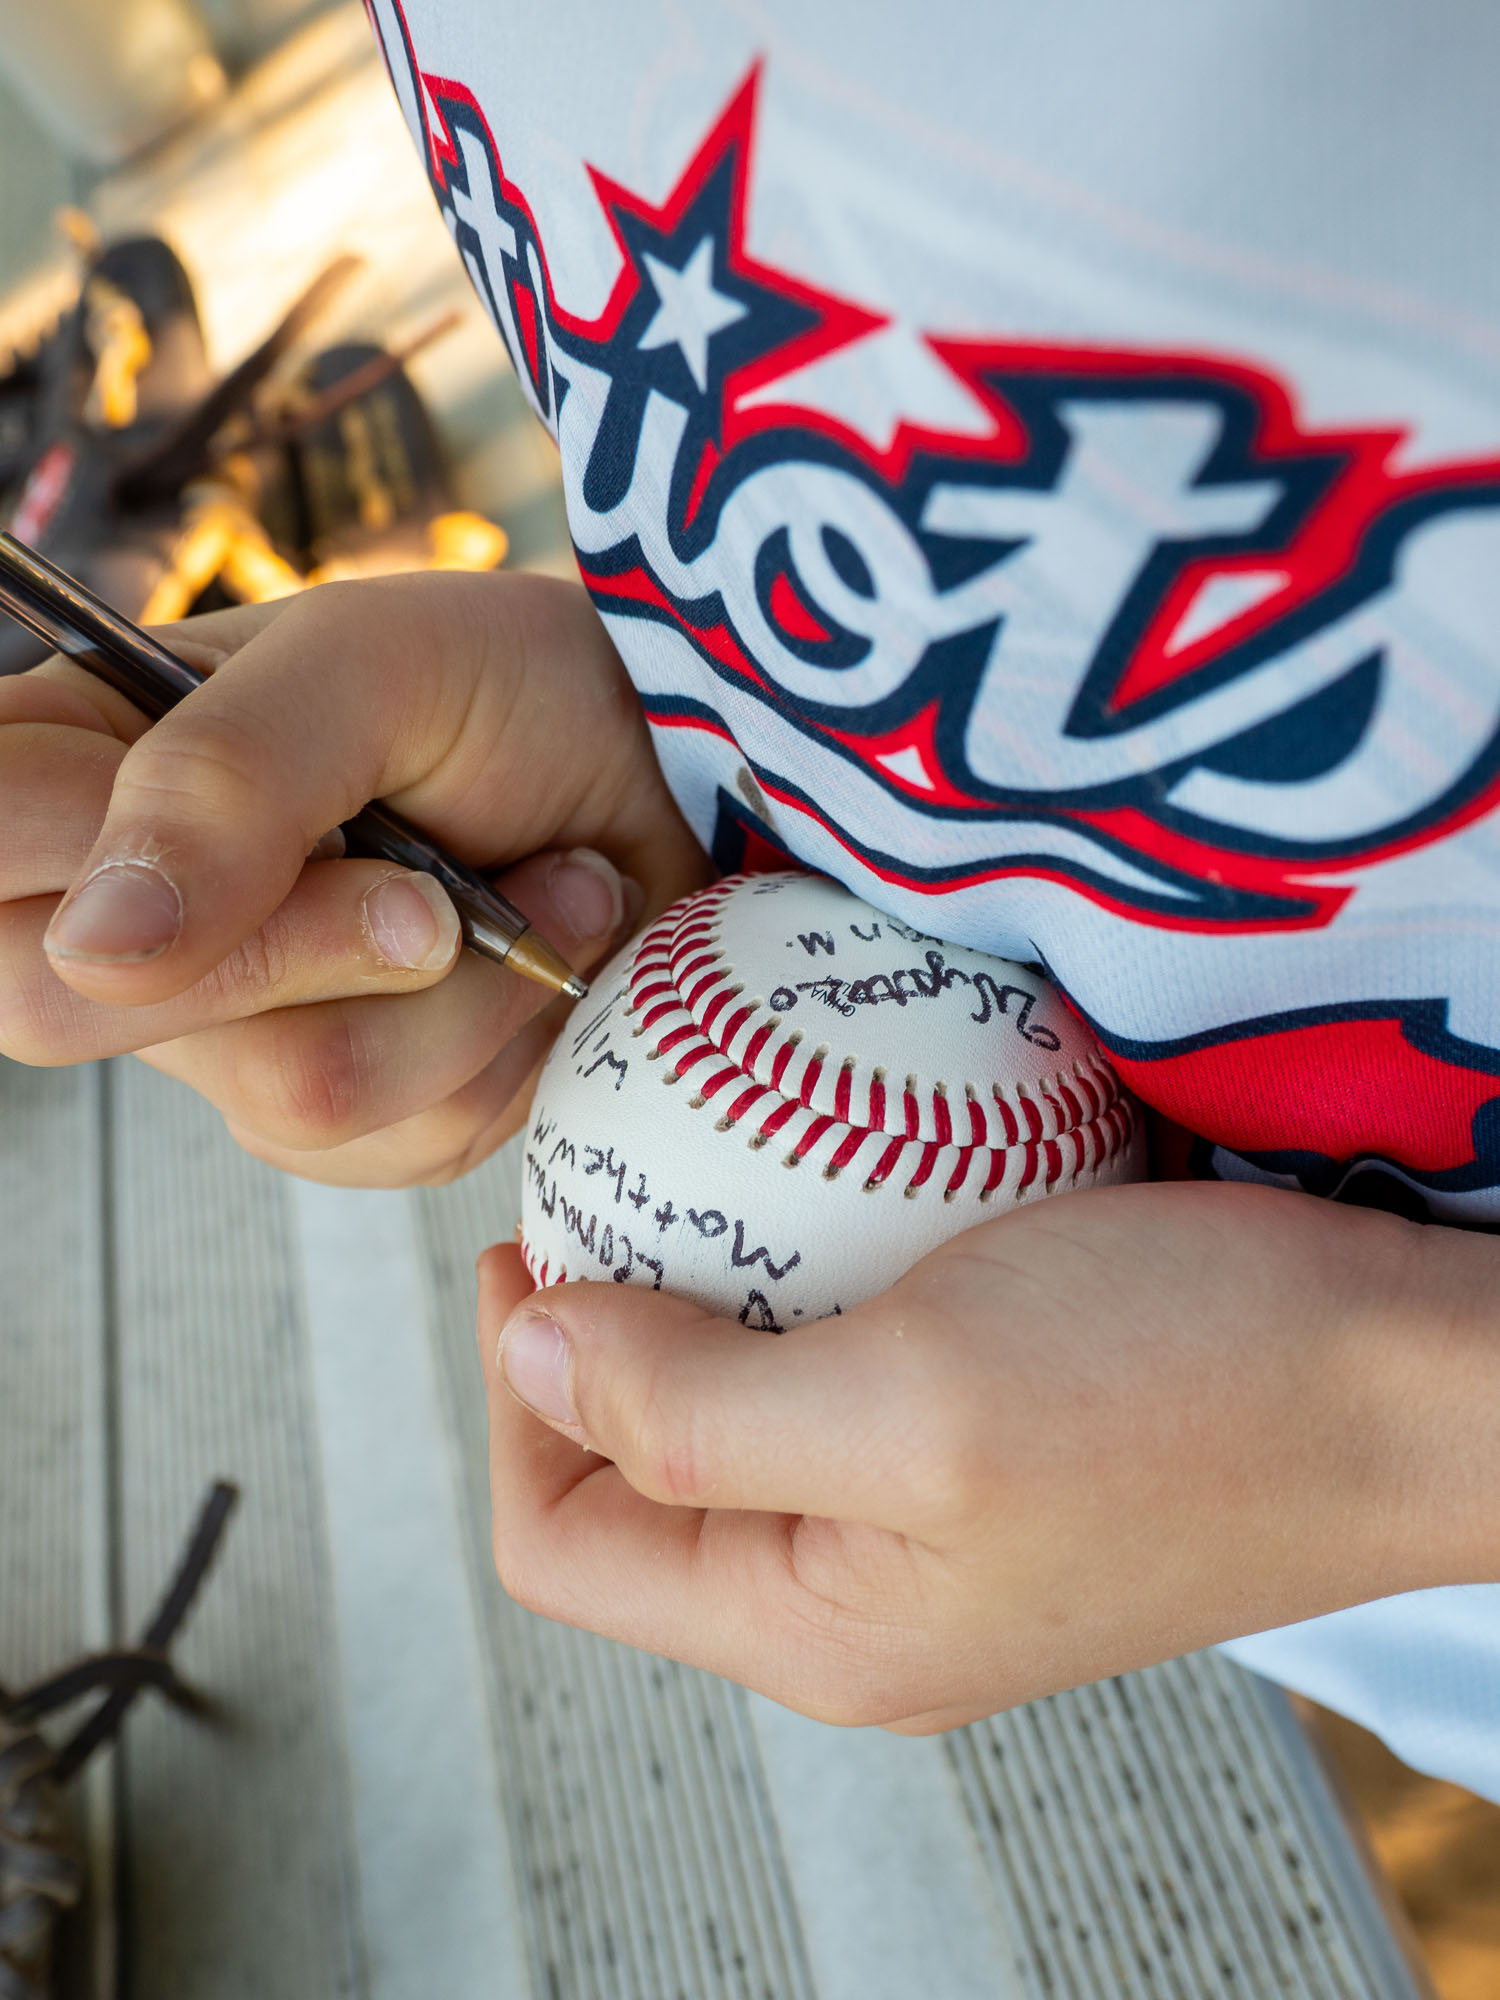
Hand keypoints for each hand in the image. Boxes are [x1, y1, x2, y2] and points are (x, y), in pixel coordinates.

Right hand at [0, 571, 709, 1183]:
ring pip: (287, 1091)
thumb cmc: (510, 689)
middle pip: (59, 1013)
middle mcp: (122, 915)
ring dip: (457, 993)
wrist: (664, 784)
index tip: (268, 826)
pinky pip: (393, 1140)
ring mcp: (225, 1035)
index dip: (64, 856)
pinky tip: (532, 966)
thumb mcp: (374, 666)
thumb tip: (100, 947)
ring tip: (531, 895)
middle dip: (295, 944)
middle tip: (426, 879)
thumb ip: (225, 775)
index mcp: (81, 762)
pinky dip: (500, 1045)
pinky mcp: (334, 1122)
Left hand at [478, 1180, 1499, 1730]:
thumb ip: (692, 1411)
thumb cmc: (1190, 1386)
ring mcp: (936, 1536)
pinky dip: (808, 1287)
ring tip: (704, 1174)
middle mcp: (861, 1604)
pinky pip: (850, 1381)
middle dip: (596, 1342)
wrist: (1411, 1384)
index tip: (534, 1238)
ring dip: (700, 1303)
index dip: (512, 1398)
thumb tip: (537, 1359)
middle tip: (610, 1186)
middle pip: (642, 1486)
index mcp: (813, 1628)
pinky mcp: (1001, 1458)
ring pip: (743, 1427)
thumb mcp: (911, 1401)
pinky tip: (833, 1188)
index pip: (562, 1545)